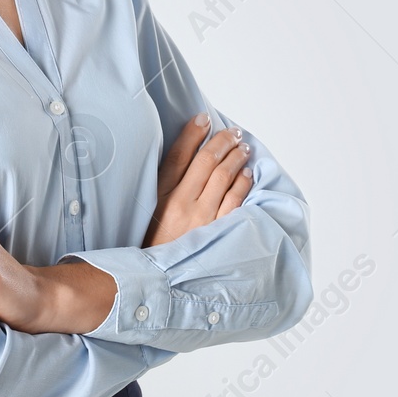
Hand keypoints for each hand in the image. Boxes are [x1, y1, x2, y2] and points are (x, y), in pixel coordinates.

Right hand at [141, 113, 253, 247]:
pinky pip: (236, 200)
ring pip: (224, 176)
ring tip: (243, 147)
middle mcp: (181, 203)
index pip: (178, 155)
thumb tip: (187, 156)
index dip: (193, 133)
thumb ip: (166, 185)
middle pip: (206, 161)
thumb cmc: (155, 242)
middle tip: (233, 131)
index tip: (204, 118)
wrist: (160, 279)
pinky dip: (243, 182)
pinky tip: (246, 173)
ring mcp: (202, 218)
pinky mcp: (218, 233)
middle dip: (223, 140)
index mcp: (160, 195)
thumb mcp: (151, 210)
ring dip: (236, 156)